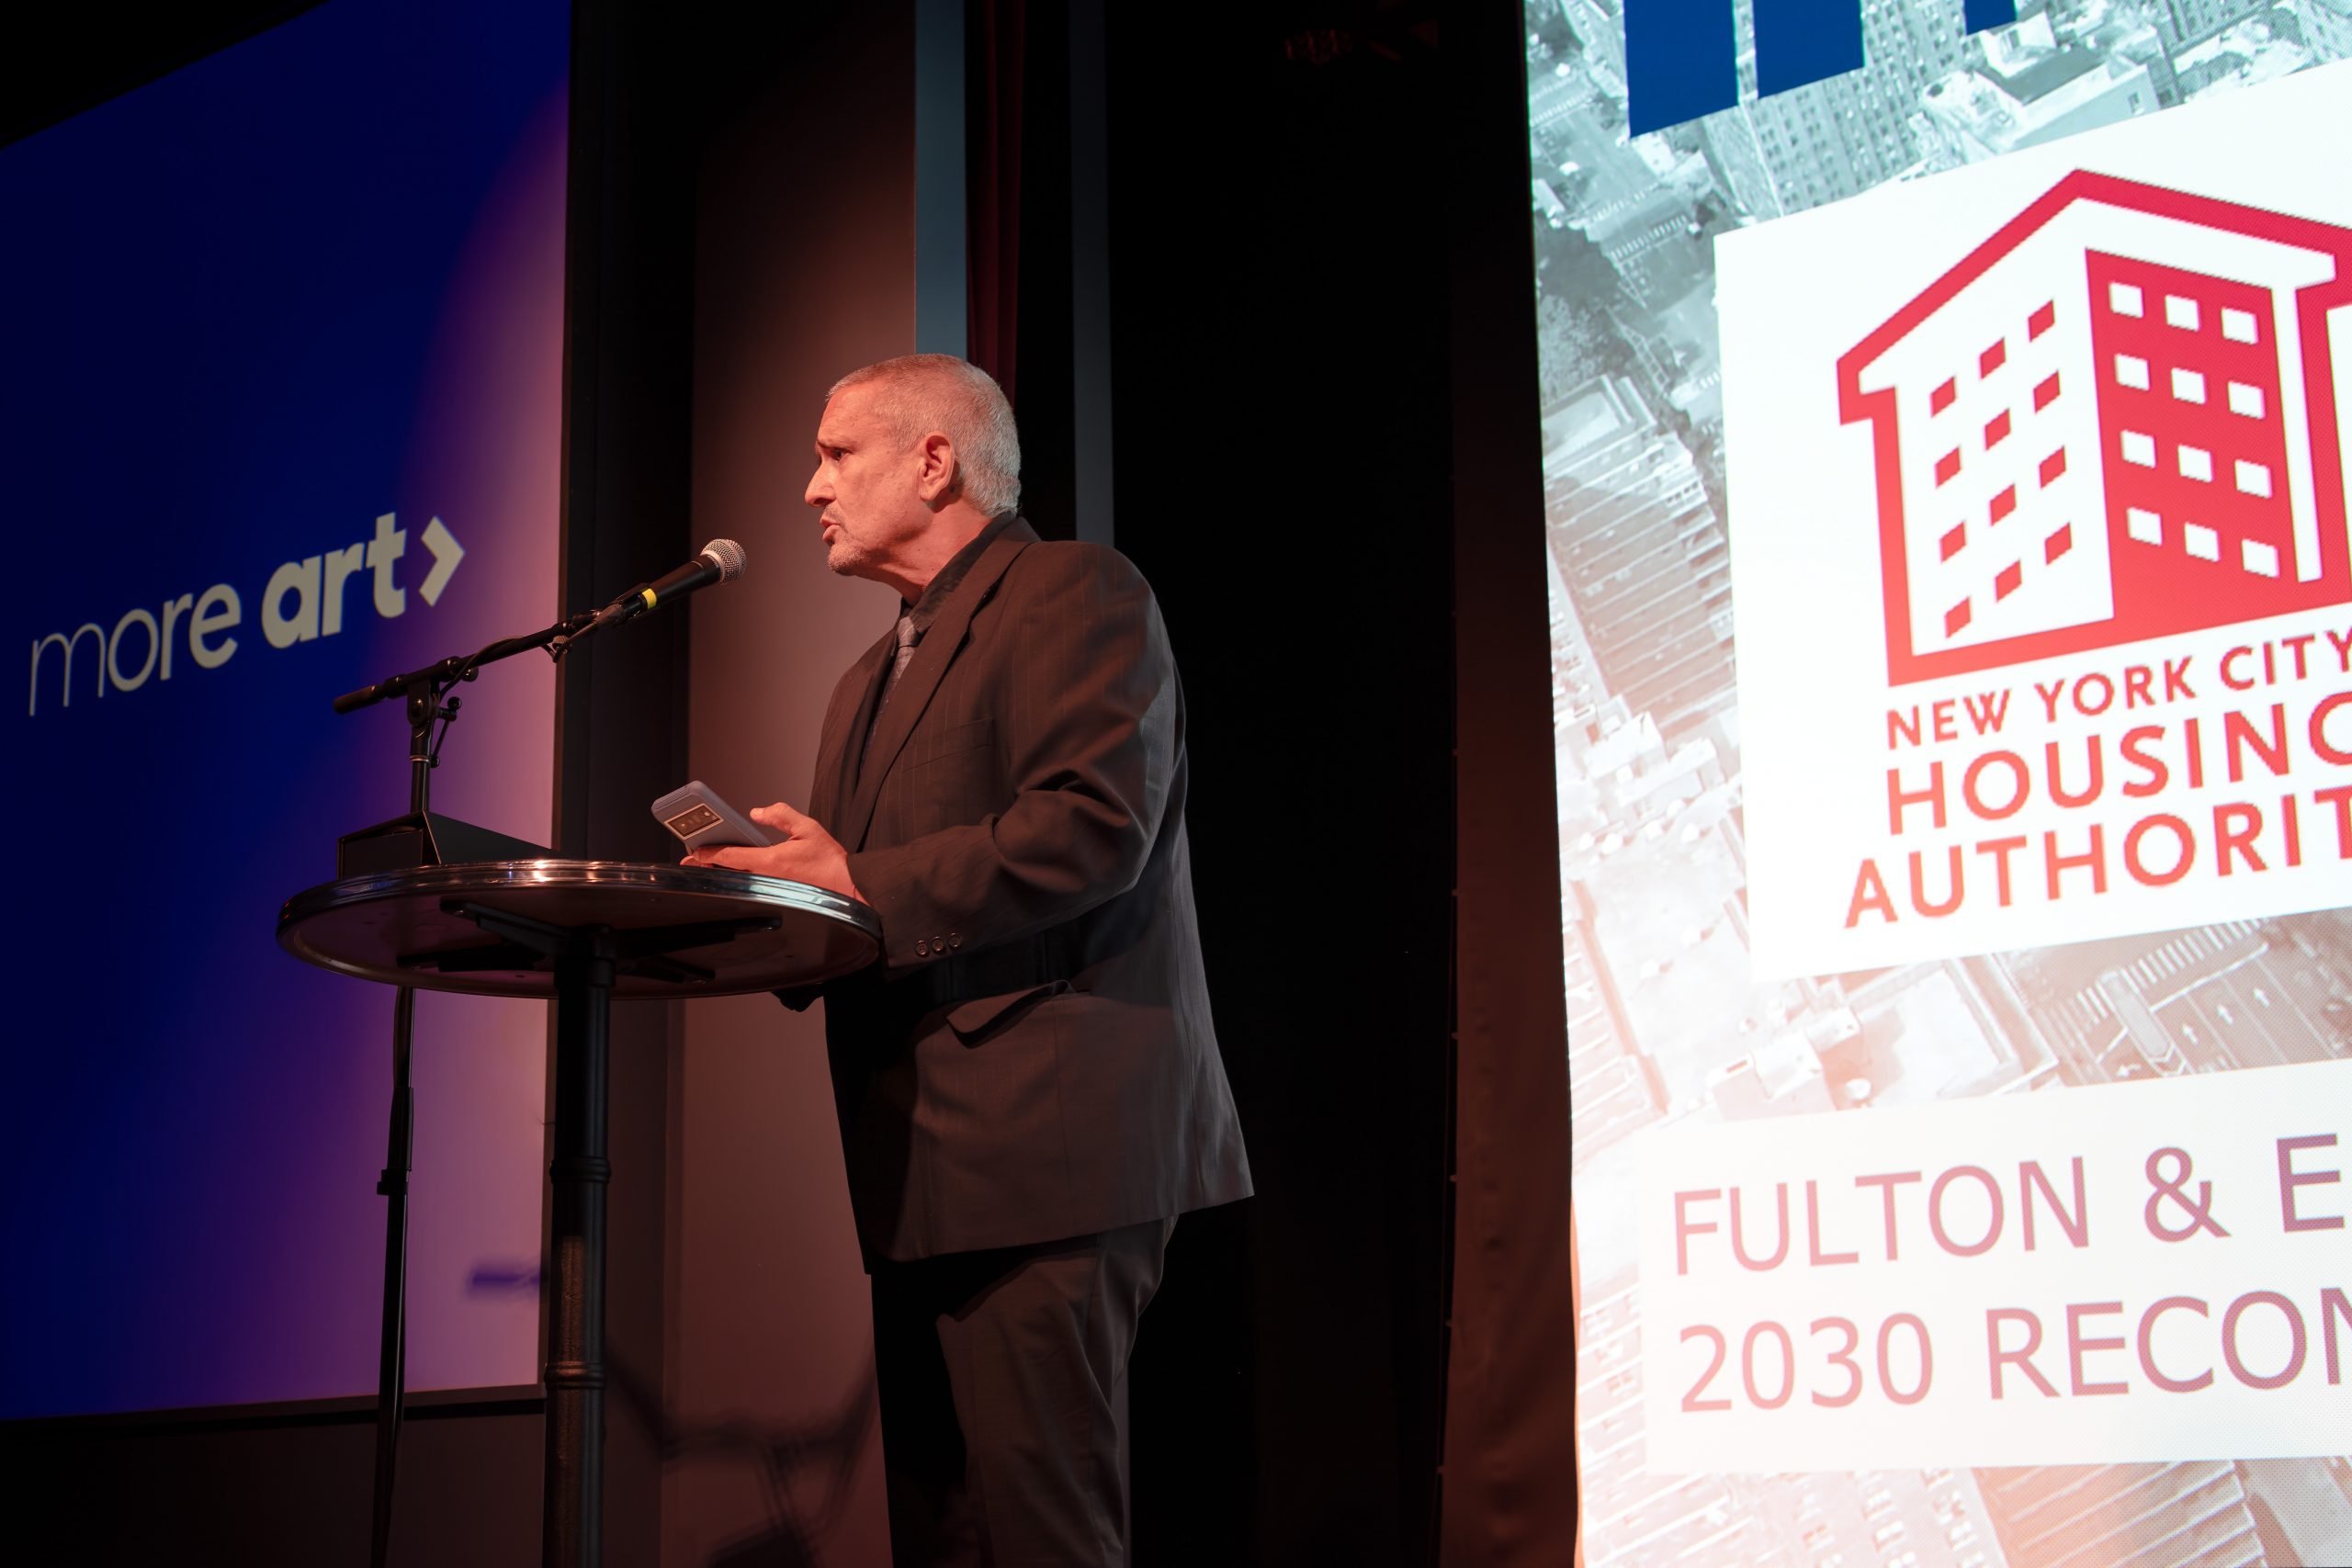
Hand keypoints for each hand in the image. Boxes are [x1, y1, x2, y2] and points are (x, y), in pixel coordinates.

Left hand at [681, 801, 864, 901]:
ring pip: (739, 877)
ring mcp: (771, 885)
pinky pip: (751, 881)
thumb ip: (781, 815)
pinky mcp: (777, 890)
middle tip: (691, 859)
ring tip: (706, 863)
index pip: (731, 857)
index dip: (709, 854)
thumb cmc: (830, 861)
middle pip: (729, 870)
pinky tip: (732, 870)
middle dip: (708, 864)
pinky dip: (737, 875)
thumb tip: (758, 812)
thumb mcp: (807, 827)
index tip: (695, 850)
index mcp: (771, 860)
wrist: (846, 884)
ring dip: (721, 870)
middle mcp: (767, 876)